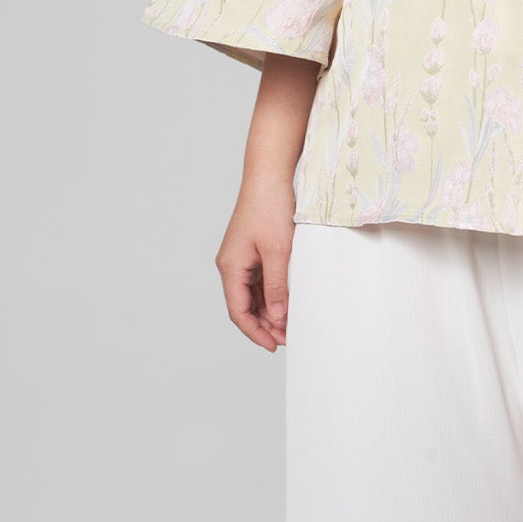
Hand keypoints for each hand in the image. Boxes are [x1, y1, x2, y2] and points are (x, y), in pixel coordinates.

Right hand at [215, 177, 295, 351]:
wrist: (270, 175)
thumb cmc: (270, 207)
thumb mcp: (277, 251)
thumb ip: (277, 286)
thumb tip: (277, 316)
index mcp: (230, 267)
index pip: (238, 312)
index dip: (255, 332)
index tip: (273, 346)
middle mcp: (232, 264)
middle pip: (245, 306)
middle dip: (265, 324)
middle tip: (289, 337)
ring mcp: (241, 257)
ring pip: (253, 294)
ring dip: (270, 310)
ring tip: (291, 322)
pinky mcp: (252, 250)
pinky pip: (260, 280)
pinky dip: (272, 293)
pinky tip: (288, 300)